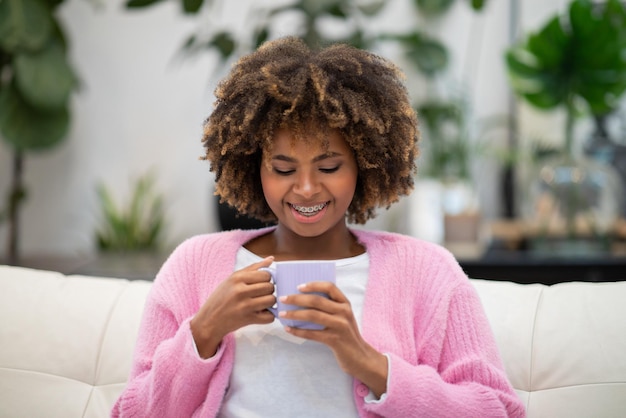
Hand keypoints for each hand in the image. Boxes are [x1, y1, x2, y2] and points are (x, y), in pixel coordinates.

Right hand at [190, 256, 275, 357]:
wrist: (209, 320)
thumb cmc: (221, 298)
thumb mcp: (232, 279)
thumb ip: (253, 268)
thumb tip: (271, 259)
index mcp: (237, 278)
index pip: (266, 274)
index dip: (266, 279)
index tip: (260, 283)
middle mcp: (241, 290)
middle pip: (270, 287)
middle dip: (268, 291)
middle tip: (260, 295)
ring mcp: (245, 306)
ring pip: (272, 300)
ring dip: (269, 303)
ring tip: (260, 303)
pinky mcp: (248, 319)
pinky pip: (270, 316)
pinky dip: (268, 316)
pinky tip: (260, 314)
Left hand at [278, 282, 387, 397]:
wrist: (360, 357)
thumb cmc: (346, 334)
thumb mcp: (343, 317)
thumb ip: (330, 307)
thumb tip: (303, 299)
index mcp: (345, 303)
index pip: (330, 287)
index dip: (313, 285)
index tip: (299, 286)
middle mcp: (344, 312)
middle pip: (317, 301)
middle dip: (297, 299)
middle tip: (283, 299)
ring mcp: (340, 326)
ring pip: (312, 315)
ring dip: (294, 314)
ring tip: (282, 314)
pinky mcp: (335, 340)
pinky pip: (312, 334)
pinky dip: (298, 331)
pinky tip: (289, 329)